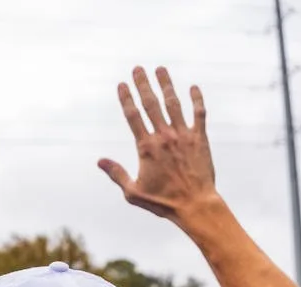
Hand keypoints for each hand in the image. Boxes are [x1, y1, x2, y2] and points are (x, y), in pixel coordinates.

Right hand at [98, 66, 217, 225]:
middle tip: (138, 68)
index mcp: (146, 147)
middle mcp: (164, 137)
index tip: (121, 84)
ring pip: (173, 104)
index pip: (133, 116)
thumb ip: (116, 173)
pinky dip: (197, 100)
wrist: (195, 204)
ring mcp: (183, 136)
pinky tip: (193, 87)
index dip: (126, 98)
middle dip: (143, 84)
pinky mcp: (200, 139)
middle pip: (151, 104)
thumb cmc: (163, 202)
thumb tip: (100, 161)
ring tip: (161, 69)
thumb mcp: (133, 192)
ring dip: (166, 85)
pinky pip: (199, 114)